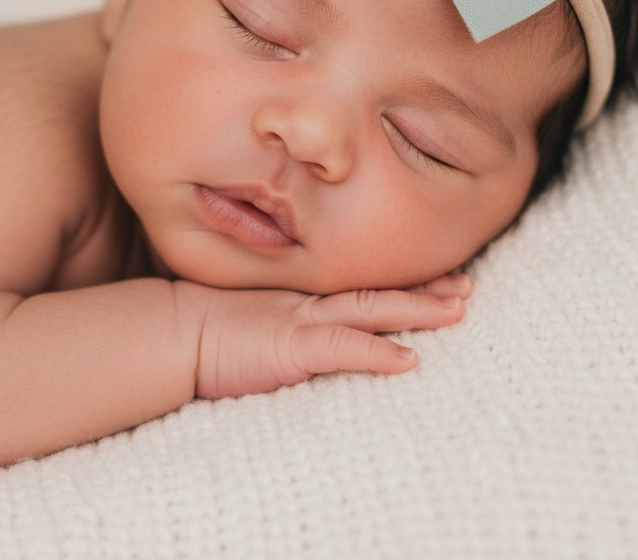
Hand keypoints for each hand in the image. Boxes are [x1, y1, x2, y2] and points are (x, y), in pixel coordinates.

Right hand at [180, 273, 472, 400]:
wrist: (168, 333)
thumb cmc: (205, 328)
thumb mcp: (252, 314)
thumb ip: (281, 313)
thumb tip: (301, 319)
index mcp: (303, 297)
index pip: (362, 285)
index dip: (403, 280)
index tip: (440, 276)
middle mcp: (309, 302)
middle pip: (378, 290)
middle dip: (426, 288)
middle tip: (469, 285)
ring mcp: (300, 322)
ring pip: (371, 311)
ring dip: (417, 309)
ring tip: (459, 308)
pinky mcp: (289, 349)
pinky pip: (340, 349)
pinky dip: (375, 354)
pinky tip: (409, 360)